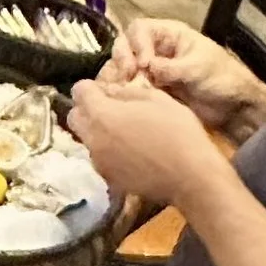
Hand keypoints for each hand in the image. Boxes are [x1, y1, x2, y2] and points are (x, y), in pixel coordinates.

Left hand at [67, 75, 219, 206]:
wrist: (190, 178)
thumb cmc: (178, 132)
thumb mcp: (157, 99)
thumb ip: (127, 92)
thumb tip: (110, 92)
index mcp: (102, 114)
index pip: (79, 91)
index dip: (91, 88)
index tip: (106, 91)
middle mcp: (93, 138)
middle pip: (75, 117)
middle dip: (88, 109)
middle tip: (112, 110)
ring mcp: (98, 161)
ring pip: (87, 139)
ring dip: (98, 132)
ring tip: (125, 133)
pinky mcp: (108, 178)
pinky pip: (100, 158)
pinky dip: (108, 151)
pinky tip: (131, 153)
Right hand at [102, 17, 264, 133]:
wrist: (234, 109)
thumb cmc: (223, 80)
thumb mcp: (199, 68)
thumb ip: (171, 67)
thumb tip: (146, 68)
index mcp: (171, 35)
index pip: (141, 29)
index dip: (137, 43)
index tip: (143, 64)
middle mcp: (157, 49)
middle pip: (126, 45)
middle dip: (122, 58)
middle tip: (128, 76)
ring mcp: (151, 70)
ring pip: (122, 66)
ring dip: (117, 75)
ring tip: (120, 90)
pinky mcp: (150, 90)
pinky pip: (128, 86)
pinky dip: (120, 91)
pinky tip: (120, 99)